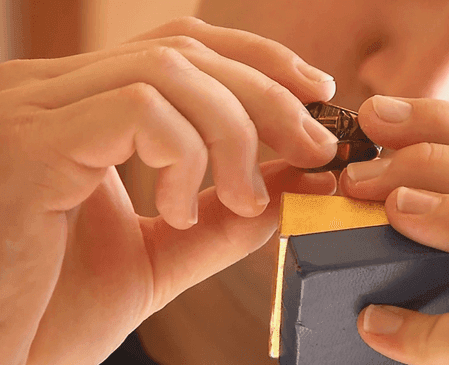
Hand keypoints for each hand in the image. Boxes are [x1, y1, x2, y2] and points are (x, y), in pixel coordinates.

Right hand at [0, 17, 337, 364]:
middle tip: (314, 147)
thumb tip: (295, 179)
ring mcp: (33, 109)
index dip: (256, 58)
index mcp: (79, 106)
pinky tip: (178, 208)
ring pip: (170, 71)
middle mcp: (50, 91)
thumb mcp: (161, 254)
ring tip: (242, 198)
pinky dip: (185, 155)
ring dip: (234, 132)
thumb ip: (225, 217)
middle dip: (268, 95)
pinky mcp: (30, 144)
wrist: (1, 361)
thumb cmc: (58, 311)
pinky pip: (140, 111)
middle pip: (184, 50)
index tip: (315, 92)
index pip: (179, 45)